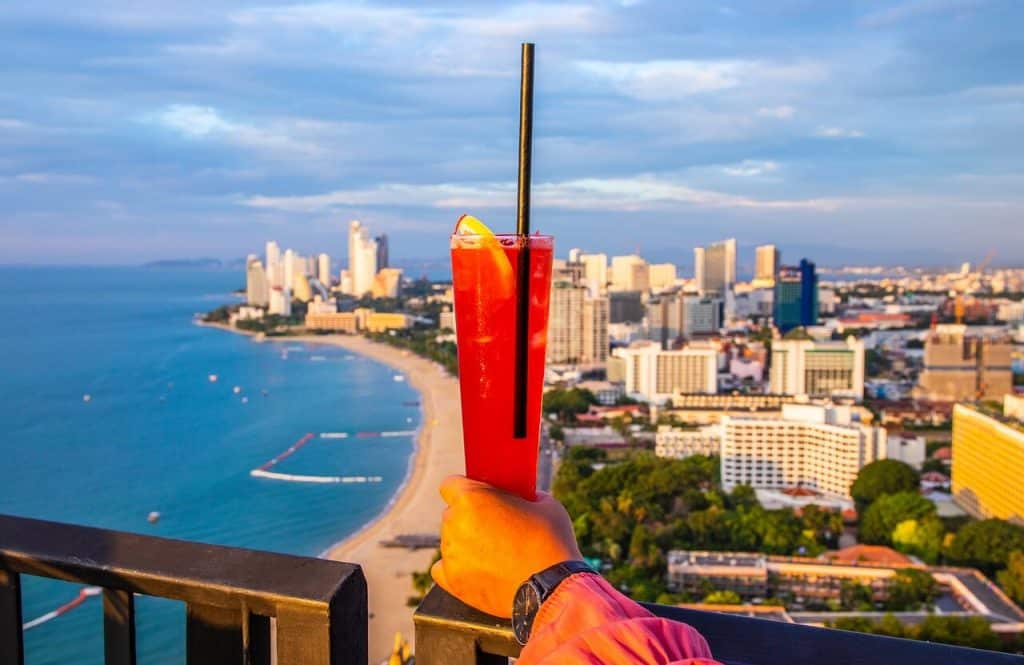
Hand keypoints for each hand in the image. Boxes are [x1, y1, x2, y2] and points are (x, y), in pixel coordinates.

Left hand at [431, 475, 582, 617]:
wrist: (552, 589)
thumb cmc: (549, 543)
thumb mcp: (543, 503)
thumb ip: (519, 495)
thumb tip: (516, 498)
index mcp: (471, 498)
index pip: (451, 484)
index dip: (467, 489)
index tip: (480, 497)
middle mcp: (453, 524)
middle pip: (453, 513)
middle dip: (471, 517)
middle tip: (497, 527)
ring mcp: (450, 554)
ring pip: (451, 540)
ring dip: (467, 542)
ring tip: (497, 554)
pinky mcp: (452, 581)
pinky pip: (444, 567)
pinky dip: (459, 567)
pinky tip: (480, 569)